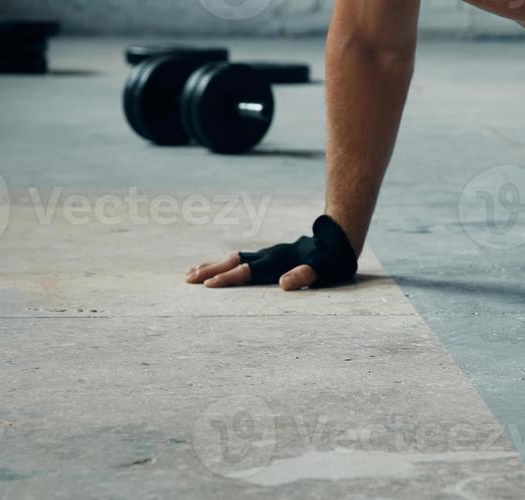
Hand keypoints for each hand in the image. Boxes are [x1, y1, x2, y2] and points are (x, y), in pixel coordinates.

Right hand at [184, 215, 357, 290]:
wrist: (337, 237)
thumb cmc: (332, 260)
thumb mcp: (325, 270)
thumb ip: (305, 276)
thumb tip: (283, 283)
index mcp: (277, 263)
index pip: (248, 272)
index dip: (228, 279)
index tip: (208, 286)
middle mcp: (268, 257)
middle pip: (233, 262)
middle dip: (210, 271)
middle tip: (187, 279)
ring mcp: (267, 254)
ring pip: (233, 258)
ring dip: (212, 265)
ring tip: (190, 273)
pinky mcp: (269, 255)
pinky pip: (241, 259)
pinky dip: (224, 263)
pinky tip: (215, 267)